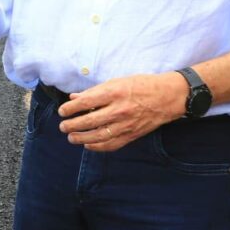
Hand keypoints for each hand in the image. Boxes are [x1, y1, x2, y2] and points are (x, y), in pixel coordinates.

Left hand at [58, 72, 188, 151]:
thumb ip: (94, 91)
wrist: (168, 96)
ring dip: (82, 138)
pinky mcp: (132, 134)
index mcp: (114, 93)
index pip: (85, 102)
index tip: (62, 111)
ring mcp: (126, 124)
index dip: (70, 109)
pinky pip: (112, 144)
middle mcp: (119, 110)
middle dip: (72, 125)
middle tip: (62, 126)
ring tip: (71, 137)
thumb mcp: (117, 81)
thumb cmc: (141, 85)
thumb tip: (74, 97)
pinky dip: (98, 147)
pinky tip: (88, 145)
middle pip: (89, 121)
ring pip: (99, 136)